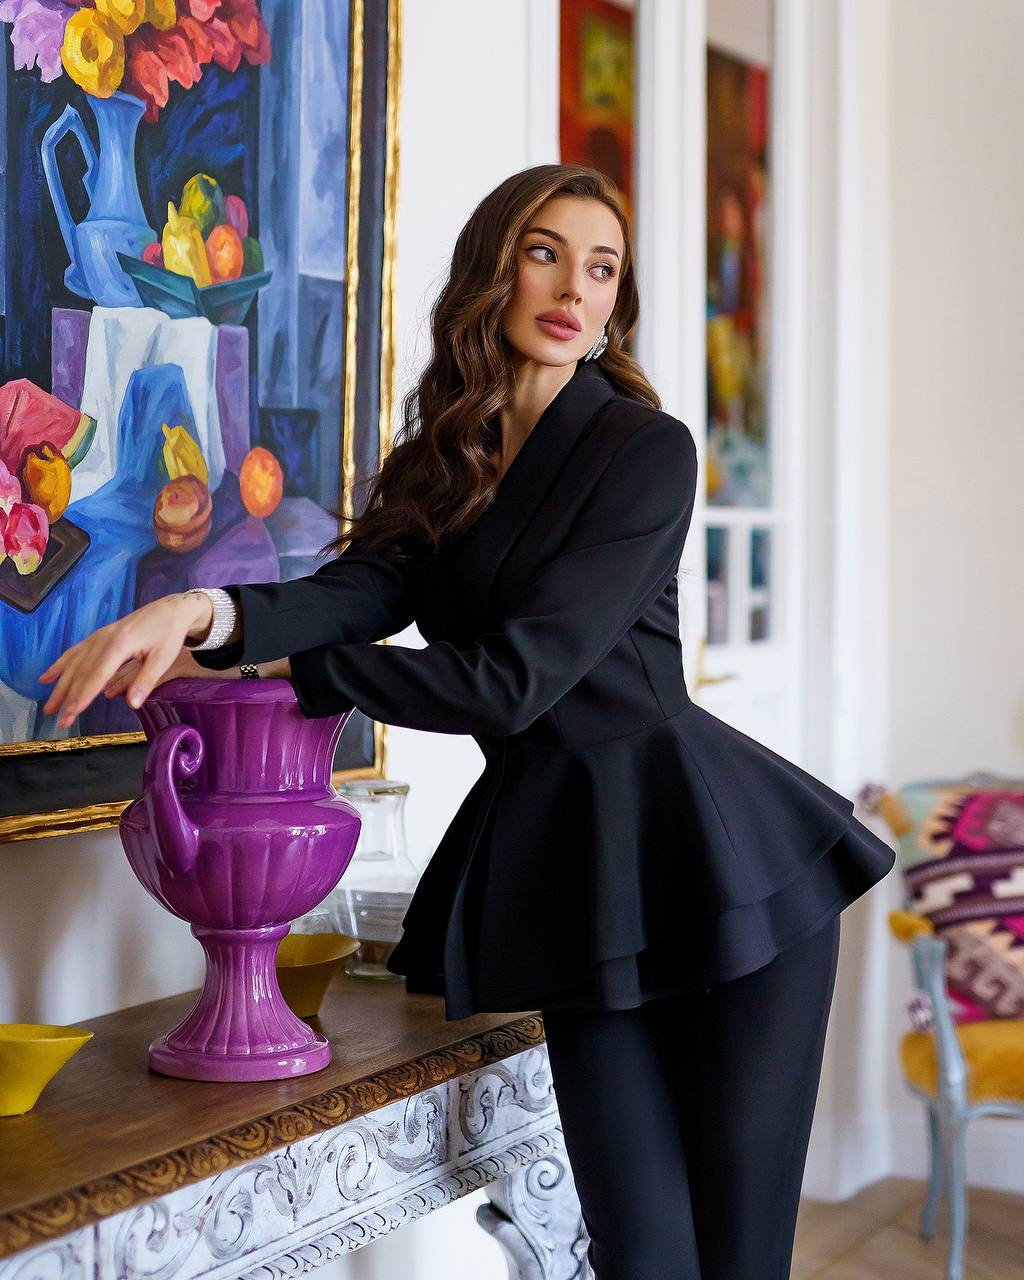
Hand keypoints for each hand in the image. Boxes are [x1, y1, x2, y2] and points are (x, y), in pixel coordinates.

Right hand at [38, 593, 212, 729]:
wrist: (170, 610)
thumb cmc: (168, 634)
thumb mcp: (164, 658)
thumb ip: (146, 681)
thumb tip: (132, 704)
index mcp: (119, 644)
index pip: (97, 675)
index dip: (83, 696)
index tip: (71, 713)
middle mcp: (103, 639)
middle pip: (81, 672)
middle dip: (68, 698)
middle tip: (60, 720)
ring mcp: (98, 636)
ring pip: (73, 663)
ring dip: (60, 686)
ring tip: (49, 706)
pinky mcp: (98, 636)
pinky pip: (75, 652)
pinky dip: (60, 665)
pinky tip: (47, 678)